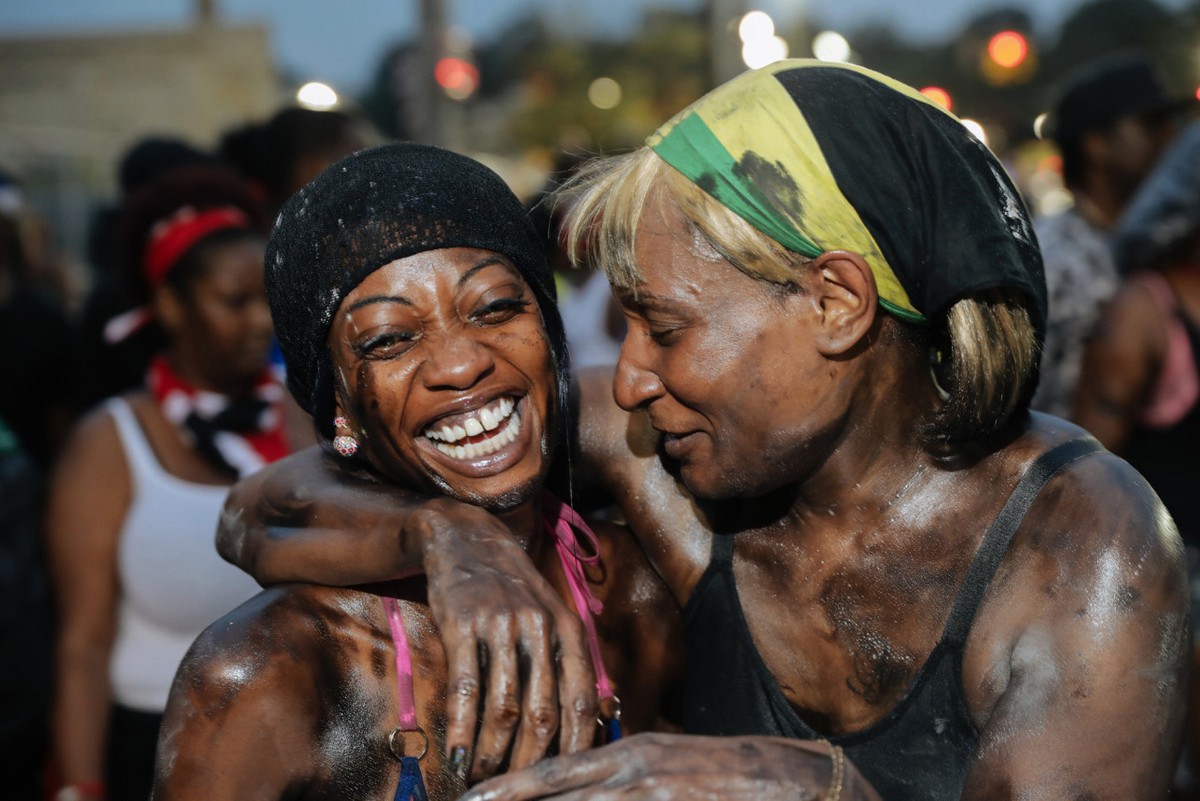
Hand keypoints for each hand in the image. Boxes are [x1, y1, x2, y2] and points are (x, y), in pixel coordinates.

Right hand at [414, 499, 597, 781]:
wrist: (465, 537)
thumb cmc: (511, 589)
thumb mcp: (549, 616)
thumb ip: (563, 663)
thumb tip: (579, 726)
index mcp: (568, 630)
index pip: (581, 702)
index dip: (575, 748)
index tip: (565, 781)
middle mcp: (540, 628)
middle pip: (544, 714)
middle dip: (532, 763)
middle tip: (520, 790)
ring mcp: (501, 626)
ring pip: (505, 708)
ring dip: (492, 754)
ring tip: (483, 781)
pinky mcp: (463, 624)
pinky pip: (466, 688)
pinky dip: (461, 729)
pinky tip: (456, 756)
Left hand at [459, 732, 881, 799]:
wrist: (789, 779)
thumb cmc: (727, 771)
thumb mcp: (669, 760)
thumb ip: (626, 770)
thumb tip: (590, 780)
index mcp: (629, 752)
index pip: (554, 770)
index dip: (508, 788)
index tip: (470, 800)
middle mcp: (632, 772)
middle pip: (555, 795)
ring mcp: (652, 798)